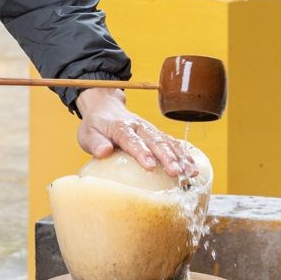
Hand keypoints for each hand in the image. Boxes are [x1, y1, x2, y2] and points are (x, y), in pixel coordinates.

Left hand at [76, 87, 197, 179]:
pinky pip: (173, 143)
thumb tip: (104, 151)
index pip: (132, 139)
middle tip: (176, 172)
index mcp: (121, 127)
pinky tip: (193, 168)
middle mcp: (139, 126)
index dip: (141, 152)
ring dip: (180, 157)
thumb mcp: (87, 133)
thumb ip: (95, 142)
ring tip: (190, 172)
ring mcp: (150, 129)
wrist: (106, 107)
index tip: (150, 165)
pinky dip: (184, 154)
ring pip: (167, 141)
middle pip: (155, 140)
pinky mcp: (157, 133)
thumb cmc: (96, 125)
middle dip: (167, 157)